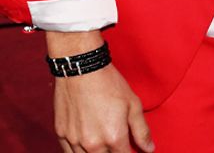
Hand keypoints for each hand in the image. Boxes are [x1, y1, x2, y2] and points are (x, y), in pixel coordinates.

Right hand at [50, 35, 153, 152]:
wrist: (82, 70)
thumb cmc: (110, 85)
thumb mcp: (133, 105)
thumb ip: (141, 131)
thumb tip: (149, 149)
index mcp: (114, 137)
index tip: (130, 149)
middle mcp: (93, 144)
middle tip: (116, 144)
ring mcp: (74, 140)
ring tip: (103, 144)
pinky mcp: (61, 134)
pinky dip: (78, 152)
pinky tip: (86, 146)